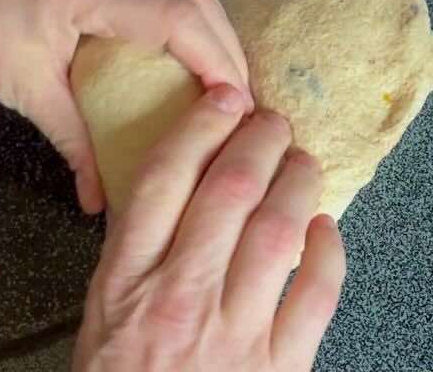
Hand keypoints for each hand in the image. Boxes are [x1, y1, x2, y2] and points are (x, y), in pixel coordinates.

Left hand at [0, 0, 253, 213]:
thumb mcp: (24, 87)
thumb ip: (73, 140)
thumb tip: (104, 201)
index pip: (177, 15)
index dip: (218, 59)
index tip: (241, 107)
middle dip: (225, 43)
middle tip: (243, 102)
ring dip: (208, 22)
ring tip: (223, 78)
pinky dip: (183, 6)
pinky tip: (186, 46)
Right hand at [75, 87, 344, 371]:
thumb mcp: (103, 311)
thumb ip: (135, 250)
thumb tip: (176, 184)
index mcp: (129, 277)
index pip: (166, 178)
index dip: (201, 126)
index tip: (223, 98)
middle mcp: (182, 296)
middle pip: (229, 193)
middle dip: (258, 141)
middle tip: (273, 119)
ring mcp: (235, 336)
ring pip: (278, 234)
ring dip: (298, 185)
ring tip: (304, 160)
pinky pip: (316, 299)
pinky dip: (329, 255)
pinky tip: (327, 229)